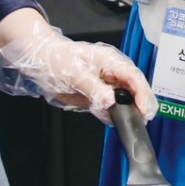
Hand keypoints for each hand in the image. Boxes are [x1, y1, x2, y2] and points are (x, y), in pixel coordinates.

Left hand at [0, 22, 157, 123]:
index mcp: (110, 61)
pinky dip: (112, 115)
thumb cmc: (57, 60)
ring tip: (130, 125)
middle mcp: (111, 72)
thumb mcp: (74, 73)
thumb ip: (93, 88)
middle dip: (140, 104)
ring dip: (128, 112)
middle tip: (142, 121)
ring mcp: (105, 84)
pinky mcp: (97, 95)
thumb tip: (111, 102)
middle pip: (133, 89)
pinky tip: (113, 122)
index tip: (145, 110)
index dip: (142, 93)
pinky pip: (109, 107)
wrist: (39, 61)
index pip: (133, 77)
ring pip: (124, 100)